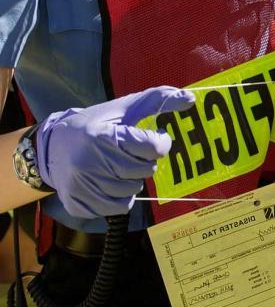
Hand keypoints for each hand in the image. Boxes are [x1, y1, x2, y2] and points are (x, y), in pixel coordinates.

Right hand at [36, 86, 194, 218]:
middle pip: (145, 171)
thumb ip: (158, 100)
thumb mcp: (124, 108)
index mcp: (104, 136)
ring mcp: (83, 185)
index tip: (154, 139)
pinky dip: (122, 197)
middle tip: (133, 154)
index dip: (160, 143)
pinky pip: (119, 207)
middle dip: (145, 162)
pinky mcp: (79, 203)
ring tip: (119, 166)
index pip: (152, 148)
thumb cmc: (96, 125)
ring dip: (133, 180)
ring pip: (133, 190)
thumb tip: (191, 98)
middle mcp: (91, 162)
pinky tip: (112, 182)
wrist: (51, 147)